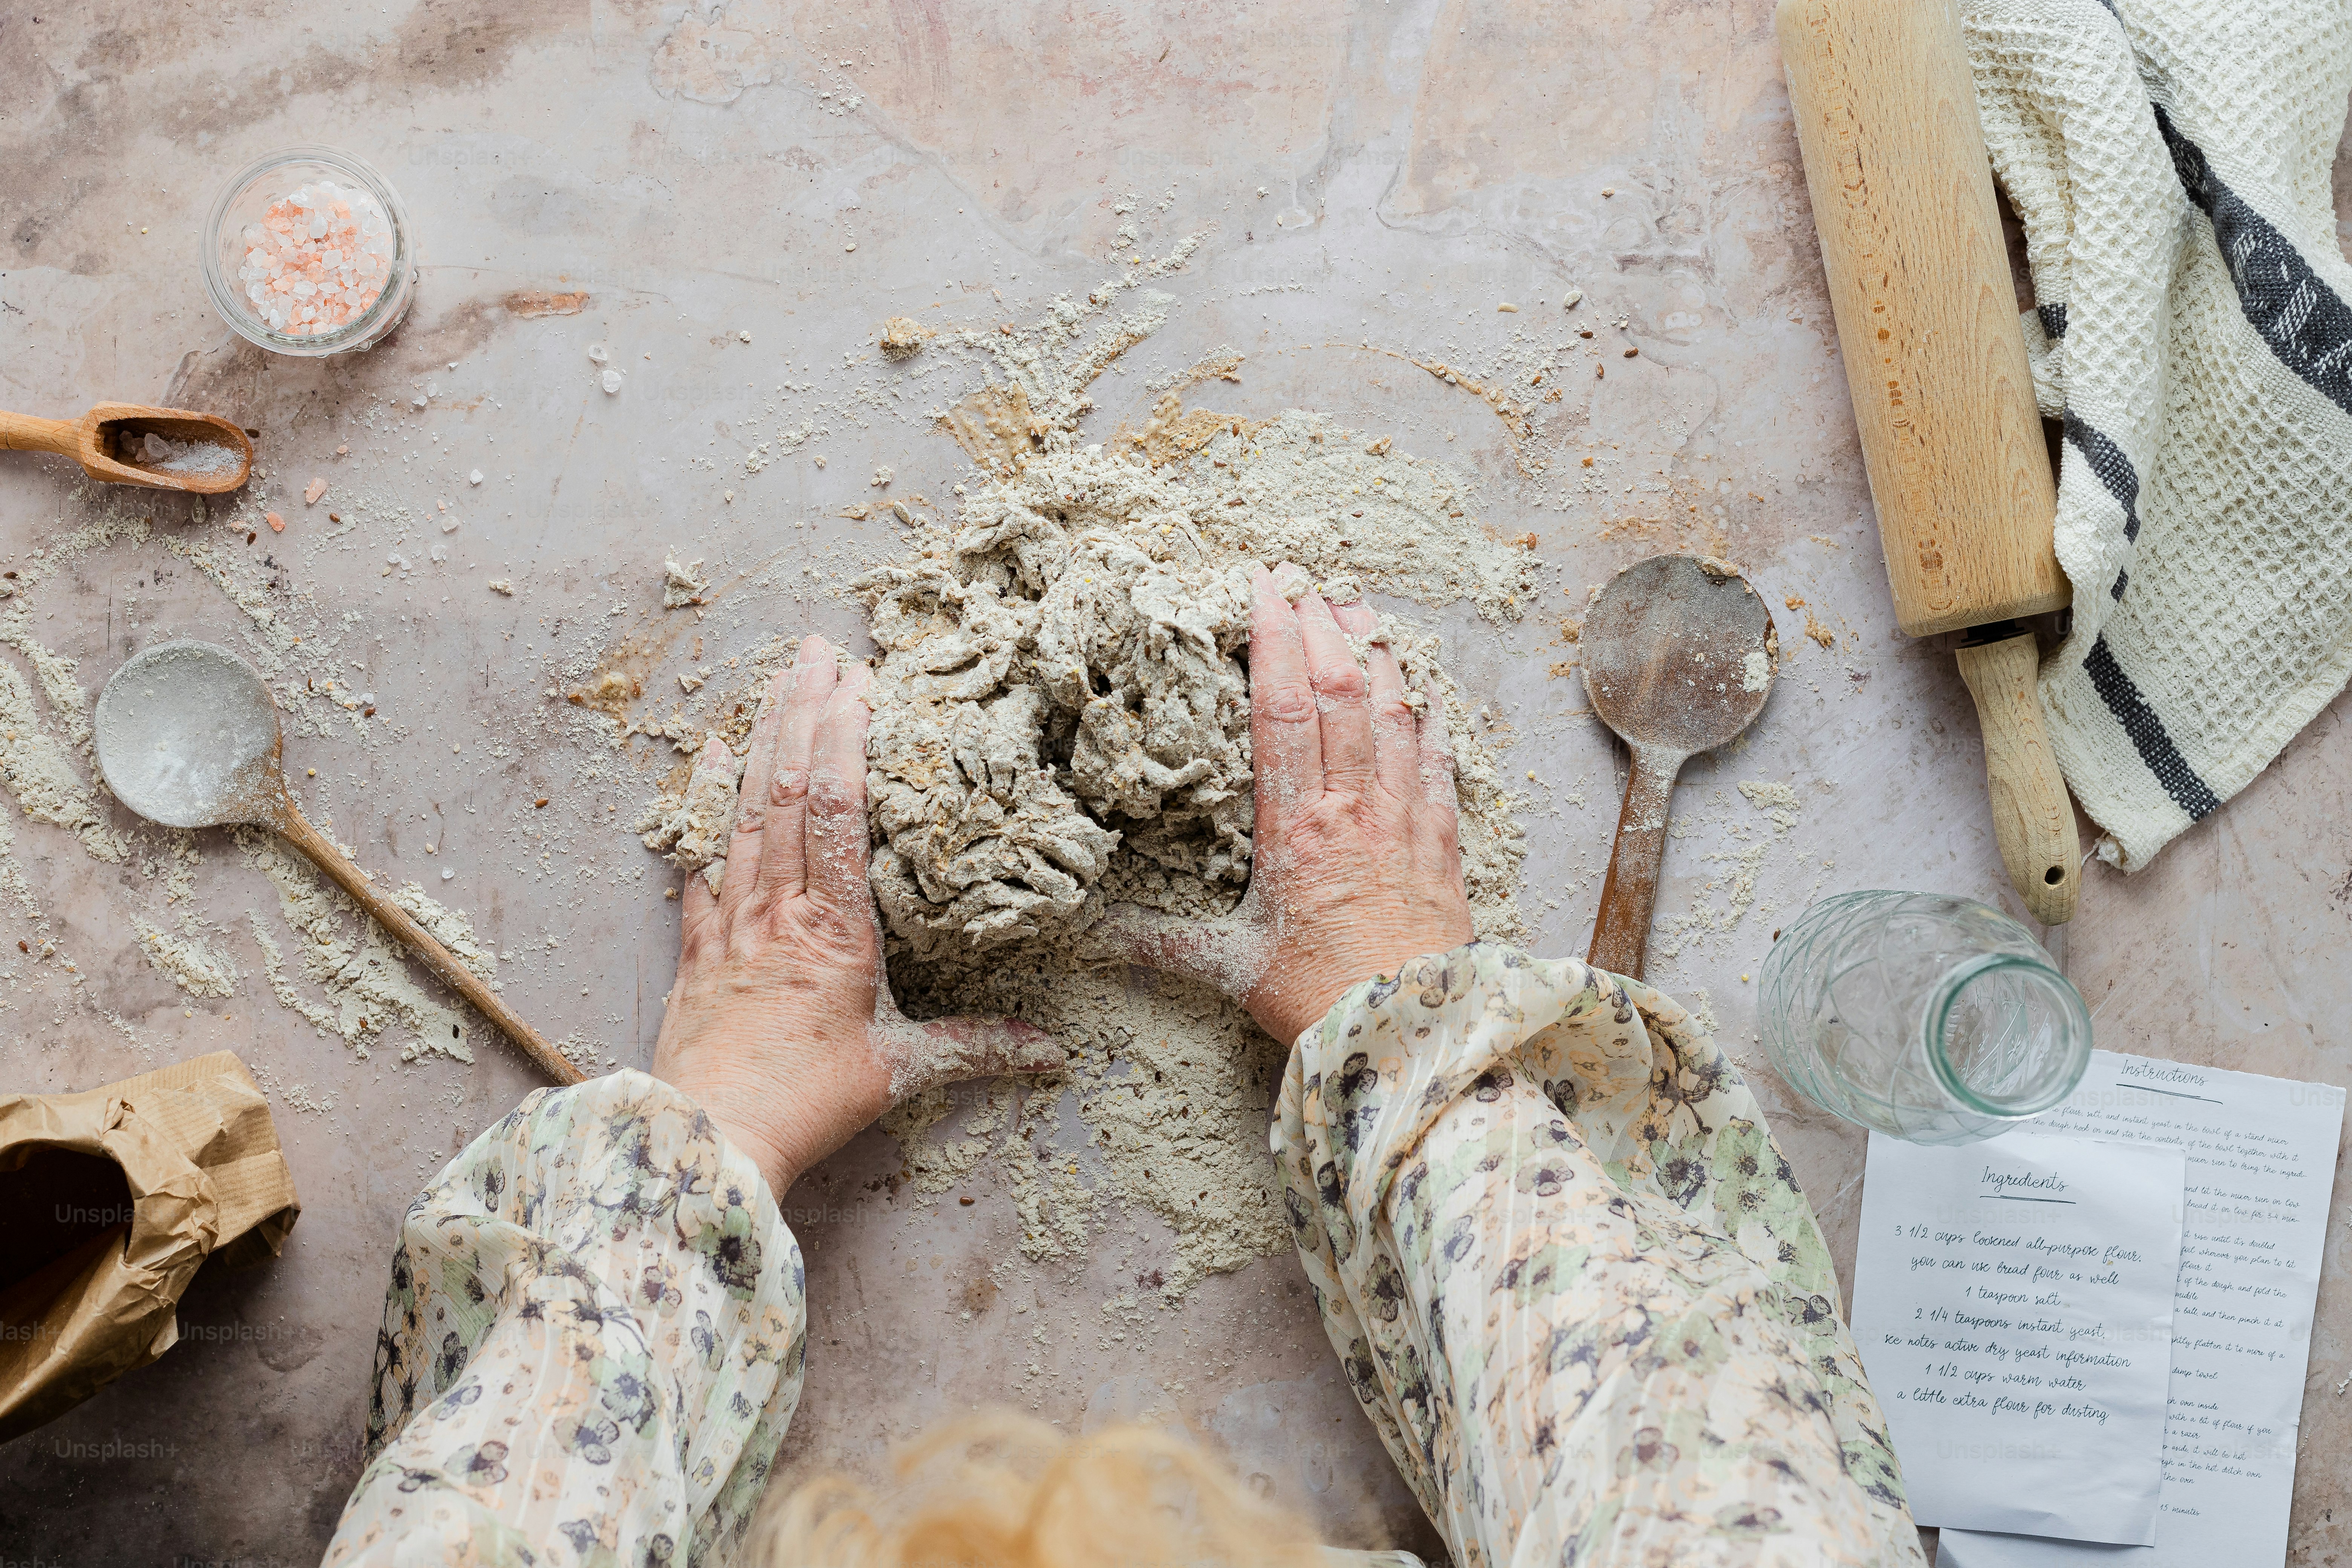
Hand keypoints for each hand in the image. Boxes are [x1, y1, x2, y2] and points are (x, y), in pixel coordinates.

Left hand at [652, 636, 1063, 1196]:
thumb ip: (977, 1049)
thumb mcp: (901, 1074)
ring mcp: (733, 924)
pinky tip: (707, 751)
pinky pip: (697, 858)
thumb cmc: (807, 1106)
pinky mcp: (698, 946)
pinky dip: (701, 801)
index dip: (847, 744)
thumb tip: (1054, 1054)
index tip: (860, 687)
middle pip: (789, 792)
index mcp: (836, 934)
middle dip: (804, 714)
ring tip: (776, 678)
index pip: (838, 815)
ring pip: (744, 811)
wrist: (711, 1141)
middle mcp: (780, 913)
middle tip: (819, 651)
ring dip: (761, 738)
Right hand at [1102, 566, 1473, 1042]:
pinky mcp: (1441, 848)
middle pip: (1342, 695)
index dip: (1275, 643)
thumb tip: (1090, 936)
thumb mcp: (1230, 969)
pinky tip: (1427, 696)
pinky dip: (1431, 724)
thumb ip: (1162, 943)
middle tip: (1305, 580)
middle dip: (1323, 628)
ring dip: (1379, 657)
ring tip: (1361, 611)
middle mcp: (1352, 812)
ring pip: (1394, 716)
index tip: (1263, 592)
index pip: (1283, 711)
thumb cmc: (1318, 1003)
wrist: (1410, 1037)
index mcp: (1296, 830)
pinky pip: (1438, 768)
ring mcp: (1403, 824)